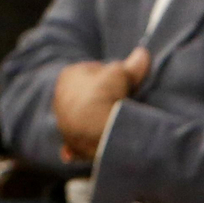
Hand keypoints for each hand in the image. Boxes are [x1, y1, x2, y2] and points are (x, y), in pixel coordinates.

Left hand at [53, 47, 149, 162]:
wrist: (96, 128)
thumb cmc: (104, 93)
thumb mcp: (120, 74)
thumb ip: (132, 65)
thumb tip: (142, 53)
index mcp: (68, 76)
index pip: (93, 71)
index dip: (111, 75)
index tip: (124, 82)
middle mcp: (60, 97)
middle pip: (88, 95)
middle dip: (101, 98)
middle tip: (121, 102)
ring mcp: (64, 120)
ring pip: (84, 118)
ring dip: (95, 120)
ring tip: (115, 122)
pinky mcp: (72, 141)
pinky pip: (77, 143)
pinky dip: (81, 147)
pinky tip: (90, 149)